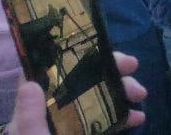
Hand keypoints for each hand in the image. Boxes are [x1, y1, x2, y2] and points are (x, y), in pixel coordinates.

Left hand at [7, 51, 145, 132]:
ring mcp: (71, 128)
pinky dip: (124, 117)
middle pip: (80, 81)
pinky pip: (106, 123)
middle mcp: (52, 114)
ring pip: (97, 99)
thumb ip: (29, 120)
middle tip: (132, 66)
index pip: (46, 73)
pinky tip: (138, 118)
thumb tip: (30, 82)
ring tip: (141, 94)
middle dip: (108, 70)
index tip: (96, 45)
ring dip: (121, 91)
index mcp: (34, 111)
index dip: (68, 55)